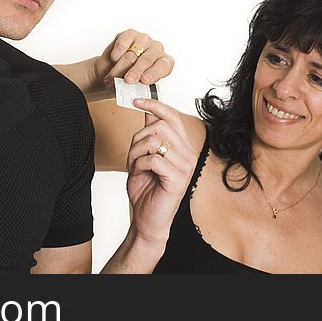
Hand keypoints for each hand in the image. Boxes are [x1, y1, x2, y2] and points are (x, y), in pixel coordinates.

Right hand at [90, 30, 173, 97]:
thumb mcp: (136, 88)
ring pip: (133, 54)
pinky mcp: (130, 34)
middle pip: (147, 59)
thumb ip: (140, 87)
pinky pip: (123, 43)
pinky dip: (117, 54)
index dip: (154, 73)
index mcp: (164, 63)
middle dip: (136, 71)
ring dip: (122, 67)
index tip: (144, 80)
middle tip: (128, 80)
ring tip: (114, 76)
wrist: (111, 72)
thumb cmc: (128, 81)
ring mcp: (144, 40)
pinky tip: (114, 60)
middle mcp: (156, 49)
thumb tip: (136, 88)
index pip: (164, 66)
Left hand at [124, 99, 196, 246]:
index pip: (172, 116)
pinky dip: (139, 165)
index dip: (154, 105)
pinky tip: (139, 174)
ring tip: (135, 166)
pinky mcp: (178, 178)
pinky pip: (152, 158)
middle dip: (138, 138)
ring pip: (154, 140)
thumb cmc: (147, 190)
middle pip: (159, 126)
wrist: (148, 220)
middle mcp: (188, 154)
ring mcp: (185, 166)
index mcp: (182, 147)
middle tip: (133, 156)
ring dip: (136, 152)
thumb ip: (149, 135)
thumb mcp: (144, 156)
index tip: (136, 100)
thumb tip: (148, 111)